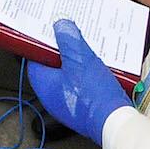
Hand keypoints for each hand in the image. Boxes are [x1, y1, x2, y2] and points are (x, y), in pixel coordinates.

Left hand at [27, 19, 130, 141]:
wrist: (115, 123)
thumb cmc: (93, 94)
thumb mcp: (79, 59)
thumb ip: (67, 39)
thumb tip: (59, 25)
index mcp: (44, 85)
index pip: (34, 59)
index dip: (41, 43)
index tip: (49, 30)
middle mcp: (52, 97)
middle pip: (51, 66)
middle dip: (61, 50)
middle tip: (69, 35)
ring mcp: (68, 103)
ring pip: (67, 75)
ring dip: (75, 61)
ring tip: (84, 46)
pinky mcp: (82, 107)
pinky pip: (80, 85)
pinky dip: (85, 74)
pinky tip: (95, 64)